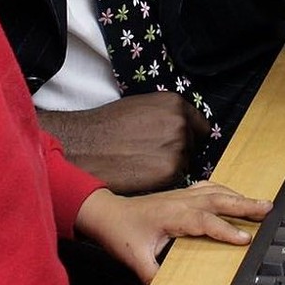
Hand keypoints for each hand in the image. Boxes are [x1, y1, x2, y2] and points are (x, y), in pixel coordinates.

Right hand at [39, 95, 207, 194]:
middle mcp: (181, 124)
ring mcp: (178, 148)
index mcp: (175, 104)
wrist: (84, 146)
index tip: (177, 144)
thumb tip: (183, 127)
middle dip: (179, 152)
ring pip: (185, 164)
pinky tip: (141, 174)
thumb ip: (166, 116)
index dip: (189, 137)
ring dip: (170, 167)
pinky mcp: (170, 171)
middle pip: (194, 147)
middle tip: (151, 156)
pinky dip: (162, 180)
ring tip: (142, 164)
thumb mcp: (141, 107)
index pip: (201, 126)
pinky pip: (175, 179)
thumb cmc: (106, 127)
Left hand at [74, 185, 267, 281]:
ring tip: (262, 205)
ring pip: (216, 191)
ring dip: (240, 197)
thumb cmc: (119, 233)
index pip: (204, 221)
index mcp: (171, 215)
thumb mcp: (133, 259)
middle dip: (245, 204)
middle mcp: (179, 201)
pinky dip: (226, 192)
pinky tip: (236, 196)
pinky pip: (209, 189)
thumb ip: (151, 276)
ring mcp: (181, 195)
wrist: (105, 213)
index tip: (246, 238)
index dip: (226, 229)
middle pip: (218, 199)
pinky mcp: (181, 195)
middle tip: (269, 209)